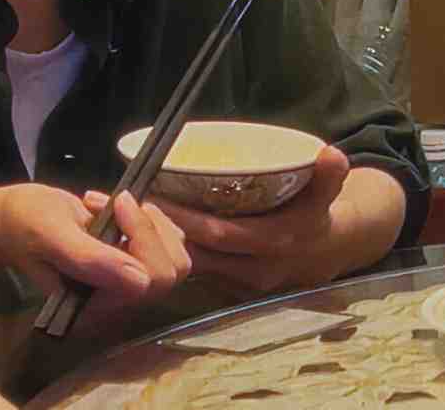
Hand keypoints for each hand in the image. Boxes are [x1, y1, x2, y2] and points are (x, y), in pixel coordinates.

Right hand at [0, 183, 190, 321]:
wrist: (9, 219)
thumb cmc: (24, 222)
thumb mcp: (50, 234)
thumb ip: (89, 259)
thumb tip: (140, 283)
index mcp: (92, 310)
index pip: (151, 280)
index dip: (144, 236)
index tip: (117, 203)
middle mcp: (113, 307)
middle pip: (172, 270)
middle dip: (150, 227)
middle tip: (116, 201)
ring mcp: (125, 289)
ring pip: (176, 256)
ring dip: (150, 221)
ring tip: (111, 204)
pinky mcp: (133, 270)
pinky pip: (168, 244)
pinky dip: (149, 219)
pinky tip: (115, 209)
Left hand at [104, 145, 358, 298]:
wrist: (329, 252)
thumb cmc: (317, 213)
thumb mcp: (328, 192)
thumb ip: (329, 175)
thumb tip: (330, 153)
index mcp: (274, 245)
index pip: (219, 234)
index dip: (183, 218)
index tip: (151, 196)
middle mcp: (253, 272)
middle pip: (192, 254)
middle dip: (152, 233)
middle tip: (115, 204)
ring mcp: (237, 286)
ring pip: (186, 267)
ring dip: (151, 247)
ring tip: (114, 218)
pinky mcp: (226, 290)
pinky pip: (190, 273)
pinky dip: (163, 256)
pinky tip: (136, 238)